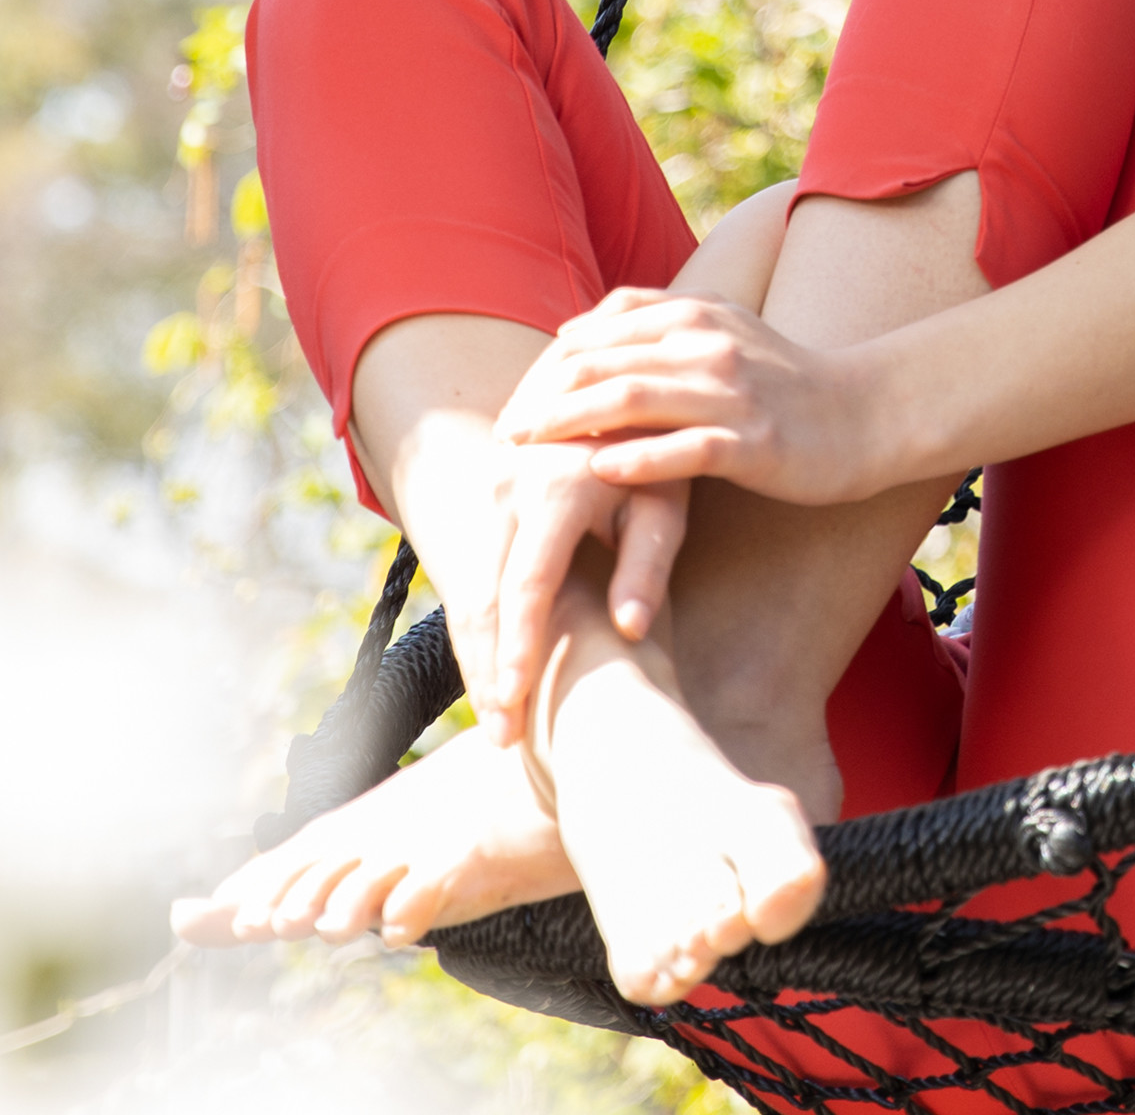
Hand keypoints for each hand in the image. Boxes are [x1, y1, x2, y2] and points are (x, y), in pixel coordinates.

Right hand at [482, 432, 687, 746]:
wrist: (612, 397)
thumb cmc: (654, 458)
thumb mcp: (666, 500)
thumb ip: (648, 562)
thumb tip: (632, 631)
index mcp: (555, 489)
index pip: (526, 585)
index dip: (518, 648)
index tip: (515, 706)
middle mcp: (507, 490)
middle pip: (484, 597)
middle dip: (489, 670)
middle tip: (503, 737)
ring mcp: (486, 496)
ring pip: (469, 590)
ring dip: (477, 658)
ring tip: (498, 723)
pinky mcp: (482, 506)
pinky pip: (470, 575)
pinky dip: (477, 630)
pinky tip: (492, 676)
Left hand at [493, 285, 883, 506]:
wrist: (864, 414)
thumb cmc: (783, 381)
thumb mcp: (720, 332)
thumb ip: (652, 324)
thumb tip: (569, 333)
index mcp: (698, 313)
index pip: (601, 328)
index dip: (548, 364)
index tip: (513, 400)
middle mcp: (710, 344)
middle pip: (603, 361)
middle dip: (543, 396)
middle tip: (502, 433)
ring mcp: (734, 393)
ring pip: (632, 398)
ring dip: (569, 423)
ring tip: (526, 451)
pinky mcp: (755, 443)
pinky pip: (686, 450)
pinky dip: (637, 459)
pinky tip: (597, 474)